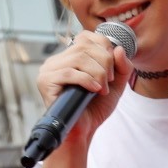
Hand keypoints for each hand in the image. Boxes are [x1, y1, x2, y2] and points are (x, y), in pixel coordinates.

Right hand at [36, 27, 135, 151]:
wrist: (83, 131)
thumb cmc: (95, 108)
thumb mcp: (115, 84)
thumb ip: (122, 66)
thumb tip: (117, 48)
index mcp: (70, 56)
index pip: (86, 36)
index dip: (104, 47)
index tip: (112, 68)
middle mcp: (57, 60)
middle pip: (85, 46)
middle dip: (104, 63)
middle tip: (108, 82)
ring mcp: (49, 69)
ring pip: (79, 57)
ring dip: (97, 73)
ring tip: (101, 89)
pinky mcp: (45, 81)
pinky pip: (69, 72)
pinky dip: (87, 80)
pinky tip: (94, 90)